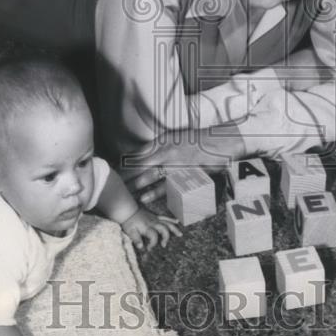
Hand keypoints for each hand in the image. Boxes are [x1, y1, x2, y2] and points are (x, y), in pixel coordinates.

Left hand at [121, 205, 181, 249]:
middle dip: (166, 237)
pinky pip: (165, 217)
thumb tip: (141, 247)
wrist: (127, 210)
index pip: (154, 236)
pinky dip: (171, 219)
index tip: (148, 249)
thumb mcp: (130, 231)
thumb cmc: (128, 221)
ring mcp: (155, 219)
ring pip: (167, 223)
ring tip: (180, 234)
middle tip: (163, 245)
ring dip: (174, 229)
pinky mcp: (155, 216)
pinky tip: (177, 221)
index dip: (153, 244)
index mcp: (147, 227)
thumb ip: (136, 239)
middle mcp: (153, 223)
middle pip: (164, 229)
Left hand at [122, 126, 244, 204]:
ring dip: (135, 185)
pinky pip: (166, 184)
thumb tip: (143, 152)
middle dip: (125, 176)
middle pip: (139, 165)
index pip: (138, 154)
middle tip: (112, 186)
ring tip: (124, 194)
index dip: (124, 164)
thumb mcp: (177, 137)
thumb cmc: (200, 139)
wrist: (222, 141)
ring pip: (149, 175)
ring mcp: (175, 162)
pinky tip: (144, 198)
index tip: (112, 173)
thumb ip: (160, 144)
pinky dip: (155, 191)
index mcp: (163, 142)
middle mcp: (166, 150)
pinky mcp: (184, 172)